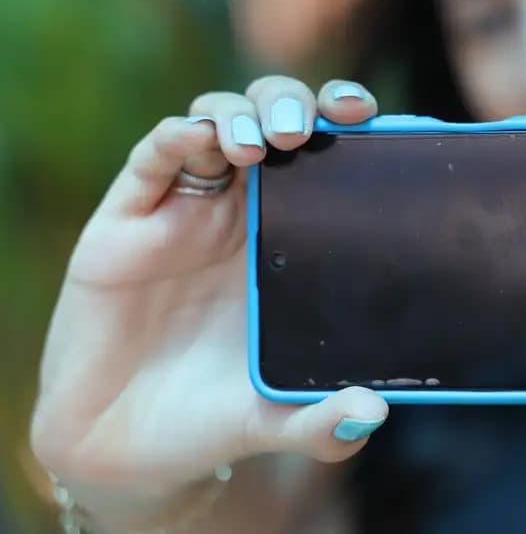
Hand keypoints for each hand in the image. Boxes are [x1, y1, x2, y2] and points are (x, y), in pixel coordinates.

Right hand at [31, 77, 389, 494]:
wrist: (126, 448)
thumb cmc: (215, 415)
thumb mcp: (278, 419)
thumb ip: (325, 423)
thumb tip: (373, 414)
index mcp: (296, 237)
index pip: (330, 156)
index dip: (350, 124)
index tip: (373, 115)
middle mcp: (245, 210)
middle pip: (277, 119)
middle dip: (297, 103)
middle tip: (309, 128)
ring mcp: (187, 208)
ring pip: (217, 121)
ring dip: (242, 113)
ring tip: (261, 143)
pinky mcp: (129, 219)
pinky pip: (152, 159)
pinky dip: (176, 135)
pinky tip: (198, 137)